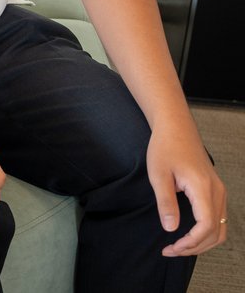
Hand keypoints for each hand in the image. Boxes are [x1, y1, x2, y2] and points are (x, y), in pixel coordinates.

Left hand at [149, 125, 227, 256]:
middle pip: (216, 232)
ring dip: (202, 242)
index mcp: (203, 188)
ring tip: (178, 246)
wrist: (176, 128)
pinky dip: (206, 232)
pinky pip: (218, 218)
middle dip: (194, 247)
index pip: (206, 226)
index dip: (191, 242)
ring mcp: (219, 191)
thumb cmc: (165, 147)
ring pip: (220, 228)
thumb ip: (165, 203)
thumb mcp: (158, 175)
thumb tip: (171, 228)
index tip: (171, 247)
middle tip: (170, 251)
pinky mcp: (216, 190)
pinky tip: (188, 234)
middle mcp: (217, 192)